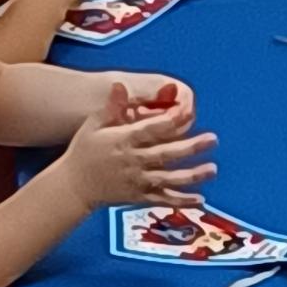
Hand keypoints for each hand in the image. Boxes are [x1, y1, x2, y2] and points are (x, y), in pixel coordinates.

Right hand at [62, 78, 216, 213]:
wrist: (73, 186)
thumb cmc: (84, 151)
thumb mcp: (94, 125)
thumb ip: (112, 107)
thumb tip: (120, 85)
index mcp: (123, 141)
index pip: (150, 129)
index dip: (170, 121)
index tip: (189, 112)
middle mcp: (132, 162)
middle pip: (165, 154)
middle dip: (190, 147)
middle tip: (212, 139)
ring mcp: (137, 181)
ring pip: (168, 179)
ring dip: (192, 175)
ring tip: (212, 169)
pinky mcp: (138, 197)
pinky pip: (162, 200)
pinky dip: (181, 201)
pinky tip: (201, 199)